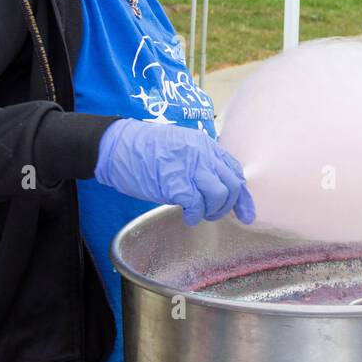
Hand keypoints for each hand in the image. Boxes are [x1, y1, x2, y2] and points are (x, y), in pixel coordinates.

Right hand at [94, 119, 255, 226]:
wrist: (117, 145)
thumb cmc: (146, 149)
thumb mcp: (182, 149)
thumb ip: (202, 164)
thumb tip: (217, 187)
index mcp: (206, 145)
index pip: (235, 171)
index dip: (243, 196)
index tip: (245, 213)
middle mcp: (203, 154)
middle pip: (232, 185)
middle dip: (227, 205)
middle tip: (213, 213)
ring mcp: (189, 166)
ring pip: (219, 195)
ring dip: (212, 210)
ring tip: (198, 213)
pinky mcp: (174, 181)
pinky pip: (196, 204)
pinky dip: (194, 215)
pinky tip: (187, 216)